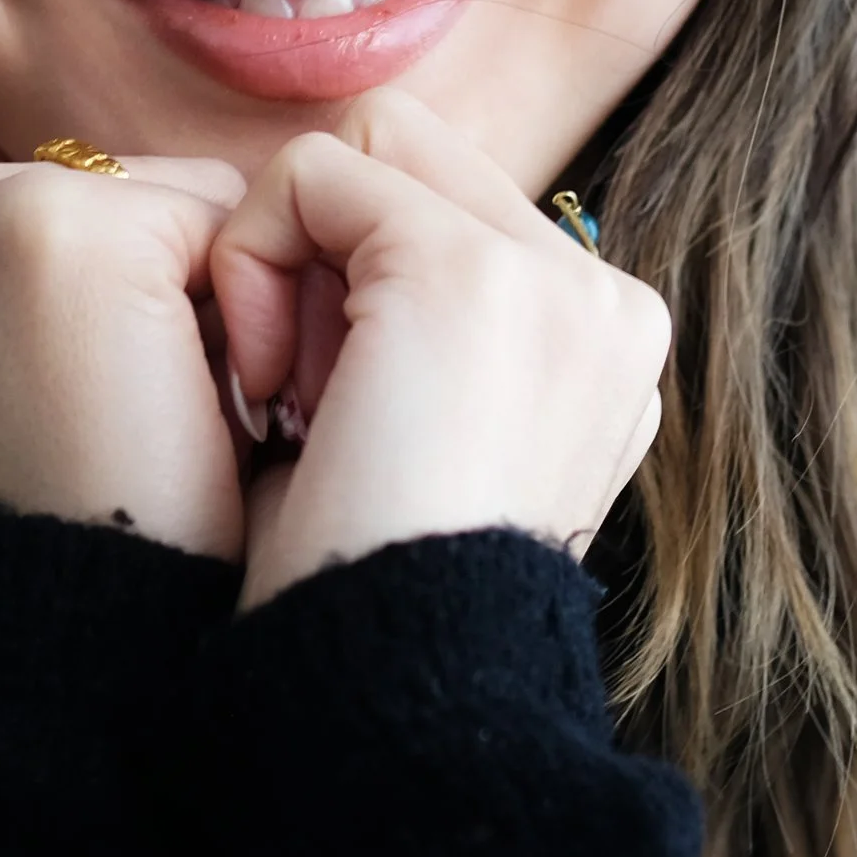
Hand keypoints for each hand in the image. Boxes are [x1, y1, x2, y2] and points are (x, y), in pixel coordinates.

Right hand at [0, 126, 249, 560]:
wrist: (57, 639)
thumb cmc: (31, 519)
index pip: (7, 205)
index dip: (64, 306)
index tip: (42, 404)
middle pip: (80, 184)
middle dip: (120, 282)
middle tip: (98, 414)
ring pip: (152, 193)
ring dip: (177, 287)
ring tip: (136, 404)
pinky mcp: (72, 226)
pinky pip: (215, 214)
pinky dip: (232, 306)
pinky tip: (184, 395)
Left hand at [210, 89, 669, 611]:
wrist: (387, 707)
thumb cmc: (362, 601)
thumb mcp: (413, 445)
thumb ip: (416, 336)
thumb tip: (331, 238)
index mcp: (604, 347)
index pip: (444, 206)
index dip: (344, 282)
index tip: (318, 416)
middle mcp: (606, 304)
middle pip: (408, 157)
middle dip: (321, 254)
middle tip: (296, 400)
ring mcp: (556, 283)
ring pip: (362, 149)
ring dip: (286, 257)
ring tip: (289, 399)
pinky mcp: (470, 272)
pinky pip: (307, 176)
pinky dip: (250, 262)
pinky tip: (266, 389)